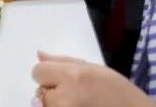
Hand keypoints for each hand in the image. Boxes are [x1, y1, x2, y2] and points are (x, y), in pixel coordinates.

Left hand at [32, 53, 155, 106]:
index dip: (48, 73)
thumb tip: (39, 54)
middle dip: (54, 90)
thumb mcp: (93, 68)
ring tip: (79, 103)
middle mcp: (64, 98)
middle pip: (41, 90)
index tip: (62, 78)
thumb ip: (63, 61)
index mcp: (72, 77)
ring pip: (45, 105)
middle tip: (76, 93)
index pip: (38, 72)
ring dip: (56, 104)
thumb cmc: (117, 91)